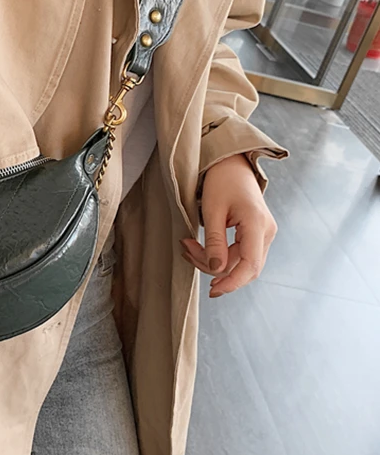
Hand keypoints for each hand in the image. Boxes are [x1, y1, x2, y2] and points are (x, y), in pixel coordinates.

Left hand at [181, 153, 276, 297]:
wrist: (231, 164)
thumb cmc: (221, 181)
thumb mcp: (212, 210)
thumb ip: (214, 241)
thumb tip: (216, 270)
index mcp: (258, 224)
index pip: (250, 265)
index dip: (232, 282)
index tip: (213, 290)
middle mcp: (266, 232)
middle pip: (244, 267)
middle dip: (214, 268)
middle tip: (187, 253)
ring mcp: (264, 233)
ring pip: (240, 262)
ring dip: (213, 261)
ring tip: (187, 247)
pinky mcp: (256, 234)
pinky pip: (239, 254)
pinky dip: (219, 255)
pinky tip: (199, 249)